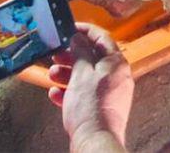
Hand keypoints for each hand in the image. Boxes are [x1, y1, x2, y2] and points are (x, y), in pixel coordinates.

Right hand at [48, 23, 133, 150]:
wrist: (95, 142)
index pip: (102, 37)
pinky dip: (71, 91)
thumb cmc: (90, 107)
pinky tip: (55, 94)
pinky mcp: (102, 108)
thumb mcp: (81, 73)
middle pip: (93, 57)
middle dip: (72, 55)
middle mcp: (117, 76)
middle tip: (56, 53)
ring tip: (52, 74)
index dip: (85, 30)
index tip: (70, 28)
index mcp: (116, 63)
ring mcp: (110, 93)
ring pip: (87, 76)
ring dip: (68, 73)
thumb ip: (80, 52)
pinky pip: (86, 94)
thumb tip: (78, 38)